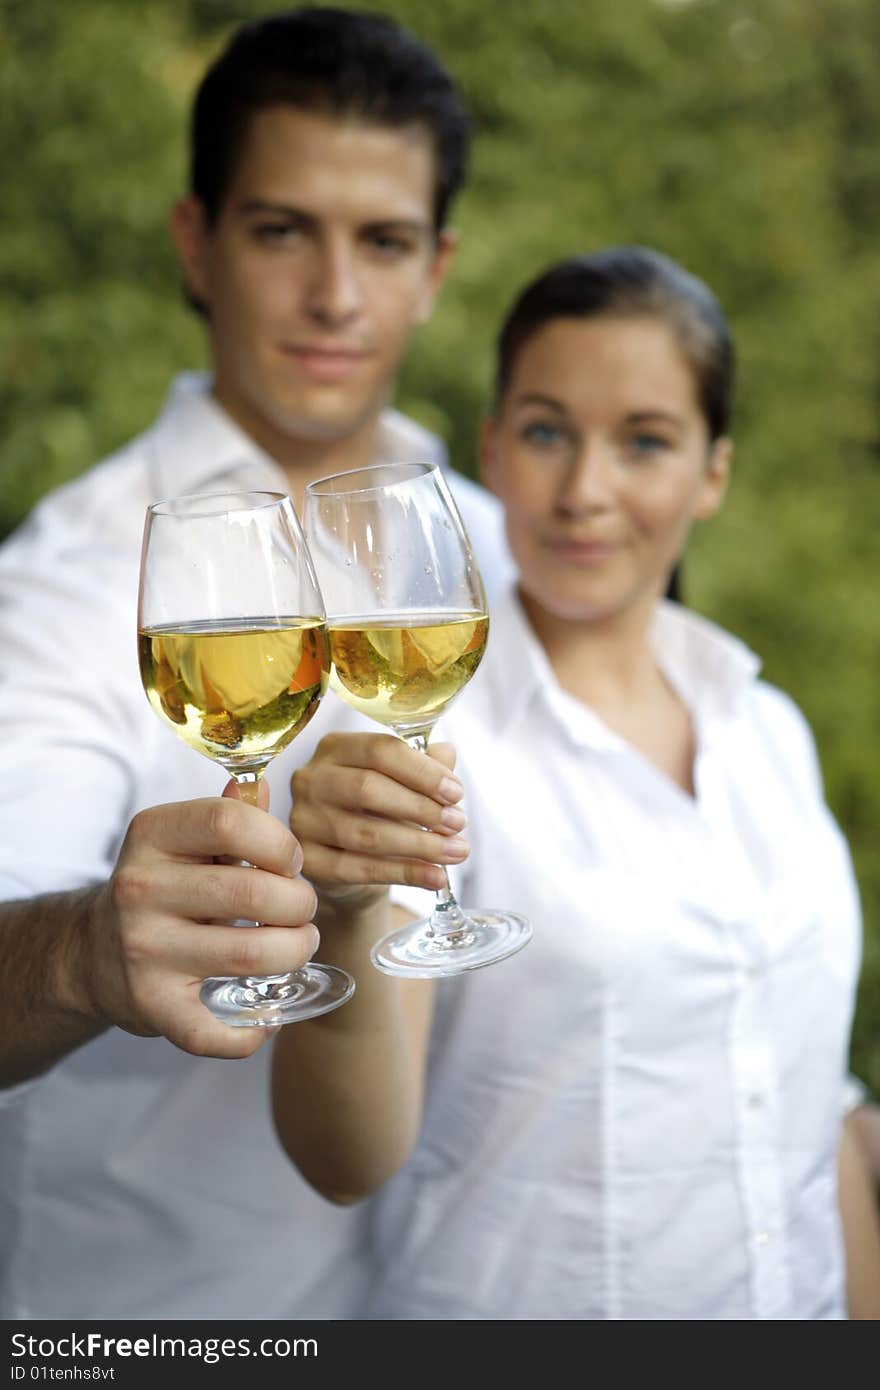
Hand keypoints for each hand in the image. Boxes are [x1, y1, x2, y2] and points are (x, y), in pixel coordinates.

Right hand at [78, 783, 318, 1057]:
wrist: (94, 952)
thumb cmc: (162, 887)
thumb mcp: (184, 840)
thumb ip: (229, 814)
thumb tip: (263, 783)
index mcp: (151, 835)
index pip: (230, 821)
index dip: (280, 842)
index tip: (291, 862)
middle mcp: (139, 889)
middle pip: (253, 892)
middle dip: (300, 903)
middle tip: (302, 910)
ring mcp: (143, 950)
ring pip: (251, 955)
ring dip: (295, 952)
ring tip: (298, 946)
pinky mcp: (150, 1005)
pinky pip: (216, 1031)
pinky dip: (253, 1030)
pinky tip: (268, 1015)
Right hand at [290, 732, 468, 904]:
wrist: (350, 860)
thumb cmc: (378, 810)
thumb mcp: (402, 782)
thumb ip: (424, 765)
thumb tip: (447, 754)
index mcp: (336, 748)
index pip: (380, 750)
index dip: (422, 771)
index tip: (456, 793)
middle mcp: (311, 779)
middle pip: (368, 789)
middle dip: (421, 808)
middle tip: (458, 823)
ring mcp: (303, 820)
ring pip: (366, 834)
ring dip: (419, 845)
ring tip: (456, 851)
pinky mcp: (308, 860)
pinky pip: (359, 870)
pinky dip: (404, 874)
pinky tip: (435, 876)